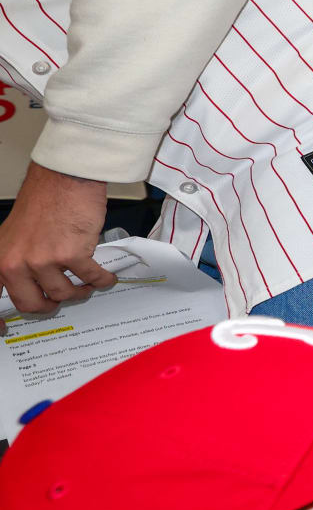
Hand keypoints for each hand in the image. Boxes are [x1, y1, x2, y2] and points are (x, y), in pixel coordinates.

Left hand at [0, 164, 115, 313]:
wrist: (64, 179)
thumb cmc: (44, 201)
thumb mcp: (14, 235)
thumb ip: (18, 260)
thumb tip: (31, 285)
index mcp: (0, 259)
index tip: (6, 330)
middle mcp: (15, 263)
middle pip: (32, 304)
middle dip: (51, 305)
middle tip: (61, 298)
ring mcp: (42, 260)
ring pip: (64, 294)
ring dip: (80, 291)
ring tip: (87, 282)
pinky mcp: (70, 255)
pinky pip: (91, 278)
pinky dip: (102, 279)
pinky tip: (104, 275)